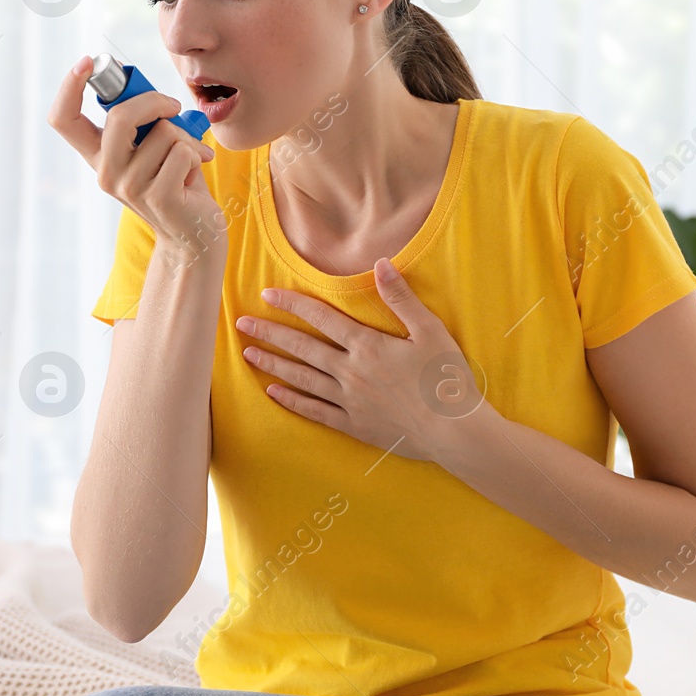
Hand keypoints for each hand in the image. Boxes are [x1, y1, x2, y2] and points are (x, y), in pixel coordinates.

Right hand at [48, 56, 223, 250]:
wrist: (195, 234)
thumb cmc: (176, 180)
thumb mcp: (152, 146)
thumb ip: (143, 121)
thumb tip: (149, 92)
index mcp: (99, 156)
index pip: (63, 120)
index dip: (69, 87)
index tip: (88, 62)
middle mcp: (106, 173)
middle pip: (119, 117)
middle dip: (153, 100)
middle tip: (173, 106)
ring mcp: (130, 188)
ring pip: (163, 132)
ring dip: (186, 137)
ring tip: (188, 158)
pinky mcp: (159, 197)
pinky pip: (182, 151)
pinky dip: (197, 154)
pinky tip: (193, 174)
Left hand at [234, 258, 486, 461]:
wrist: (454, 432)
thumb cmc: (446, 379)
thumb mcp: (430, 331)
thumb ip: (401, 298)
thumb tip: (381, 263)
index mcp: (368, 346)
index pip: (321, 318)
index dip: (293, 303)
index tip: (267, 294)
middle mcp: (350, 372)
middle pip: (302, 348)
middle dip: (269, 333)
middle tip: (241, 324)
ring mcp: (349, 401)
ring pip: (301, 379)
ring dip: (273, 364)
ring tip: (248, 354)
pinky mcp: (354, 425)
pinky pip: (314, 411)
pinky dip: (292, 401)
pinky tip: (273, 392)